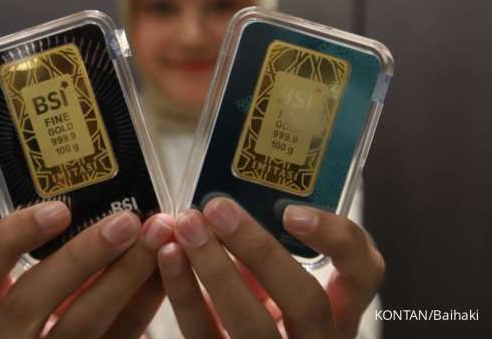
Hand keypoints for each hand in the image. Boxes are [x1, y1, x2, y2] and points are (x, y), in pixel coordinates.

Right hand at [0, 201, 174, 338]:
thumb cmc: (56, 309)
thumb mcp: (44, 281)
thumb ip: (60, 250)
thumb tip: (107, 201)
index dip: (15, 235)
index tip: (59, 209)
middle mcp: (7, 334)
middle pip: (32, 298)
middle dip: (83, 255)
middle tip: (127, 221)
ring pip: (81, 322)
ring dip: (125, 275)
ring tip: (156, 239)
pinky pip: (121, 335)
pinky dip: (145, 301)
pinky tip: (166, 271)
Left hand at [157, 198, 384, 338]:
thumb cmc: (264, 316)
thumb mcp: (279, 289)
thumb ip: (267, 259)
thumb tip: (227, 208)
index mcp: (340, 310)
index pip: (364, 272)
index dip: (336, 239)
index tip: (292, 212)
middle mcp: (319, 338)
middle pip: (304, 300)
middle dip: (258, 249)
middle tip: (218, 208)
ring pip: (252, 324)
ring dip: (214, 268)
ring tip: (186, 226)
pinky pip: (205, 335)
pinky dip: (183, 292)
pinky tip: (168, 256)